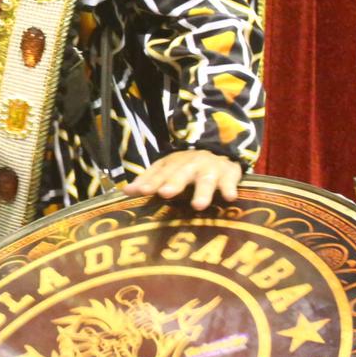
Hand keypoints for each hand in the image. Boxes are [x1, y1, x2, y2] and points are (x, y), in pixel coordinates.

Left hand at [123, 149, 242, 209]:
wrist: (219, 150)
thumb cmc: (187, 167)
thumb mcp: (167, 170)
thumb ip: (148, 181)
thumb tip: (125, 192)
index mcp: (173, 163)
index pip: (159, 172)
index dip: (151, 181)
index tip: (141, 191)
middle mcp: (190, 164)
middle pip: (181, 173)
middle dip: (174, 182)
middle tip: (165, 193)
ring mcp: (211, 168)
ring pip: (206, 179)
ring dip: (202, 192)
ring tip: (198, 205)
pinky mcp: (229, 173)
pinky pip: (230, 180)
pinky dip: (230, 187)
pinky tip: (229, 197)